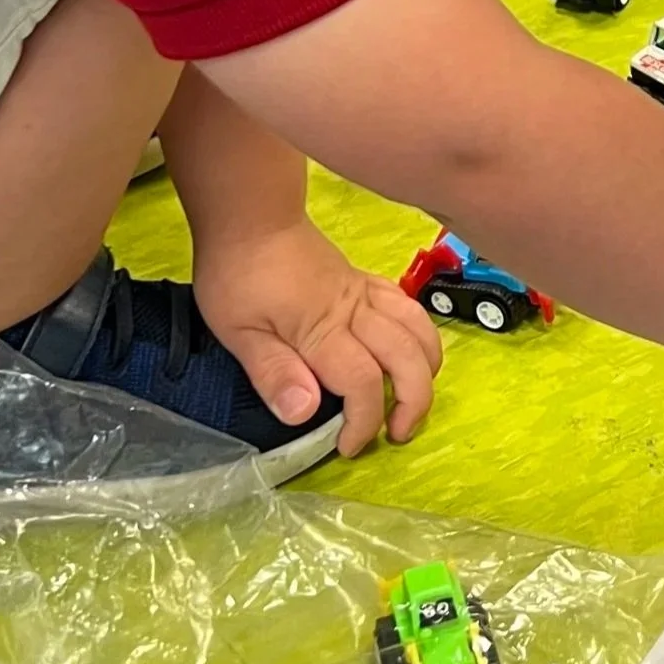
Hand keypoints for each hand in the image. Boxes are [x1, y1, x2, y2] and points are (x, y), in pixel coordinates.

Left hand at [193, 216, 442, 455]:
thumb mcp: (237, 331)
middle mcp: (355, 311)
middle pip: (408, 357)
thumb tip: (305, 415)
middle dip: (414, 401)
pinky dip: (418, 331)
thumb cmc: (237, 275)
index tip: (348, 448)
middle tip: (398, 433)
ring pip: (419, 328)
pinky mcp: (363, 280)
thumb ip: (273, 372)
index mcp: (322, 330)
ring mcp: (364, 293)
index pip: (363, 384)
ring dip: (426, 367)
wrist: (251, 216)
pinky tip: (406, 348)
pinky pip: (407, 304)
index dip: (364, 423)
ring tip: (412, 396)